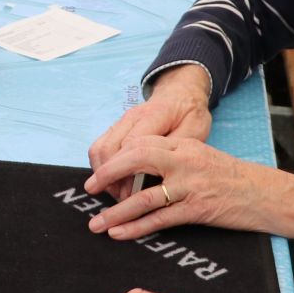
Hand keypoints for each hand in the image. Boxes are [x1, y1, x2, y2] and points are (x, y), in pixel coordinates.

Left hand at [84, 136, 293, 240]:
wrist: (267, 194)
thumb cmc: (235, 178)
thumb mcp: (203, 158)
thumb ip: (174, 159)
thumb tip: (140, 171)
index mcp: (185, 144)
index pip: (141, 143)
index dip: (117, 157)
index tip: (100, 172)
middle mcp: (185, 160)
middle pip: (136, 160)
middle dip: (108, 176)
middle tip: (89, 189)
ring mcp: (191, 185)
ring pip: (144, 197)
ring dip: (116, 212)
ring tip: (96, 224)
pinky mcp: (197, 209)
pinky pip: (160, 219)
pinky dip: (136, 228)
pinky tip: (120, 233)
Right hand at [87, 66, 212, 196]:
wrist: (181, 92)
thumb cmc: (190, 115)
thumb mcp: (195, 131)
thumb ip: (175, 153)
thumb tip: (157, 180)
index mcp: (154, 116)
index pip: (130, 148)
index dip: (126, 175)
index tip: (130, 197)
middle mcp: (132, 117)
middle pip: (107, 149)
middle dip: (109, 178)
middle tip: (122, 199)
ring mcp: (121, 120)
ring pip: (98, 148)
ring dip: (103, 174)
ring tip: (118, 193)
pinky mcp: (116, 126)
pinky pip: (99, 146)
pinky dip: (102, 166)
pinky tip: (116, 181)